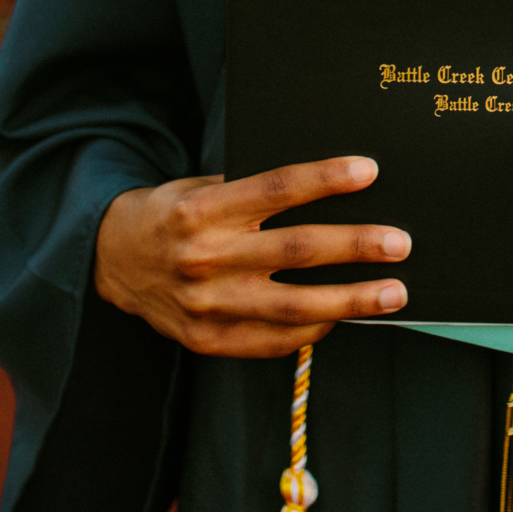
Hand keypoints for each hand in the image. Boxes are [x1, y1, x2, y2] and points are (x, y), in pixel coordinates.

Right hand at [92, 156, 410, 357]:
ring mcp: (206, 304)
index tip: (369, 171)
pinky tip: (343, 317)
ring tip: (393, 293)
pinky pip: (272, 340)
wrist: (113, 259)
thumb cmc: (173, 215)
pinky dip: (313, 328)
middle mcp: (205, 257)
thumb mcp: (201, 188)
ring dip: (351, 300)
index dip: (325, 179)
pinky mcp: (207, 339)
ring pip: (292, 305)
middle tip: (399, 242)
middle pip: (295, 250)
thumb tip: (327, 193)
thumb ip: (250, 194)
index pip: (276, 189)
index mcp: (203, 209)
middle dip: (355, 246)